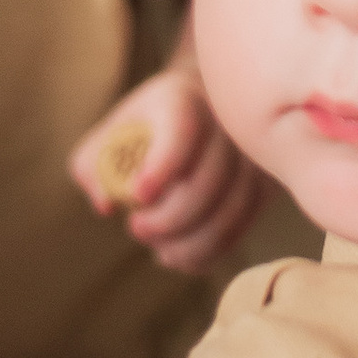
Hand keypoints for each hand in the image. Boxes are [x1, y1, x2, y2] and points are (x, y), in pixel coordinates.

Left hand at [70, 68, 266, 273]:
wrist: (199, 111)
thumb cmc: (145, 128)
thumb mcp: (110, 135)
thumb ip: (93, 166)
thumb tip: (105, 204)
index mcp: (184, 100)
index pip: (182, 132)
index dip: (161, 168)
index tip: (138, 196)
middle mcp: (227, 124)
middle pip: (208, 182)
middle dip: (168, 219)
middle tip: (135, 228)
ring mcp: (252, 156)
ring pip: (230, 212)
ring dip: (189, 243)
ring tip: (158, 249)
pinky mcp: (264, 186)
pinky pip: (241, 228)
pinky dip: (209, 252)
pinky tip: (180, 256)